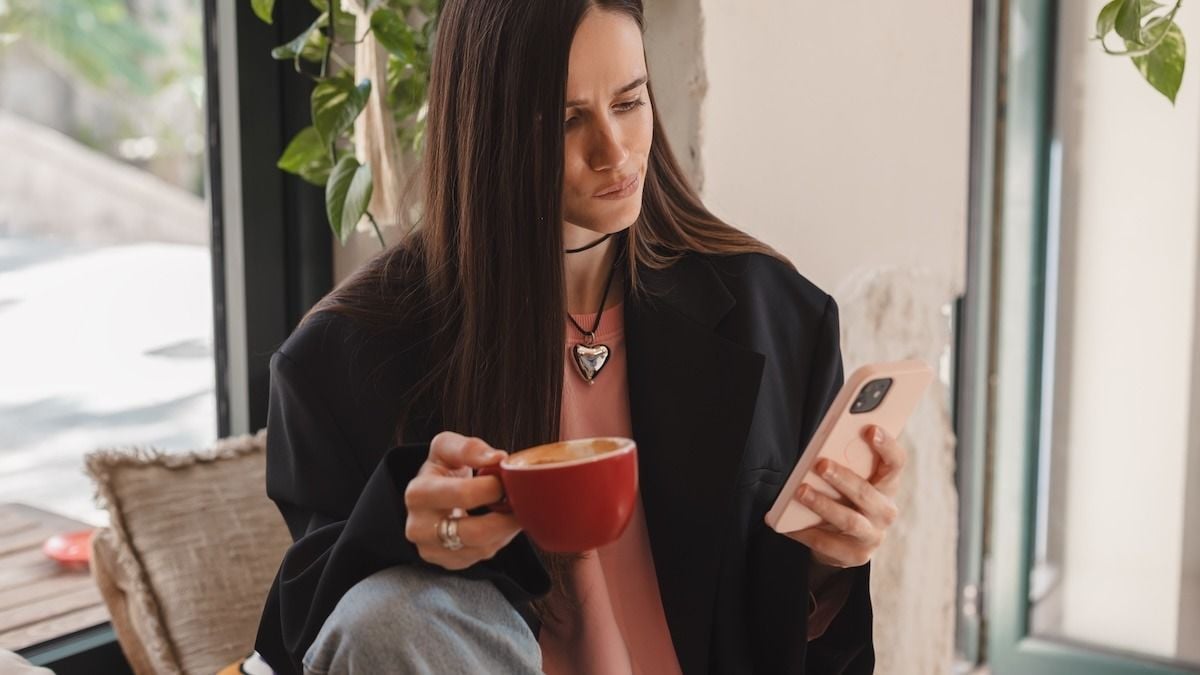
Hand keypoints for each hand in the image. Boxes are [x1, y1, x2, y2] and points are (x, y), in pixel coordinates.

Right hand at [404, 431, 521, 570]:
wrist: (430, 495)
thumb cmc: (442, 469)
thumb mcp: (447, 447)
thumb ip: (470, 448)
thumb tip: (497, 458)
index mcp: (418, 494)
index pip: (464, 495)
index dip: (494, 488)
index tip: (505, 479)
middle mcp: (418, 527)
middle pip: (475, 532)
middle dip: (506, 516)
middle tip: (520, 501)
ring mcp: (431, 550)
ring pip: (483, 548)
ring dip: (506, 529)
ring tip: (514, 510)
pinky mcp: (446, 563)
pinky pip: (482, 556)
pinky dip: (499, 540)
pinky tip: (500, 523)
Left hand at [784, 424, 907, 567]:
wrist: (842, 543)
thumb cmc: (844, 499)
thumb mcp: (850, 479)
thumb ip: (846, 463)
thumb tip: (823, 447)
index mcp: (887, 486)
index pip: (896, 463)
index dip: (887, 446)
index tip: (870, 429)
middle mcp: (885, 511)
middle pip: (867, 493)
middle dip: (843, 477)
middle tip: (820, 464)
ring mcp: (873, 536)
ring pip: (848, 520)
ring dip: (822, 504)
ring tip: (800, 492)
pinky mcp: (856, 555)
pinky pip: (827, 543)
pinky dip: (805, 532)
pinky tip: (787, 523)